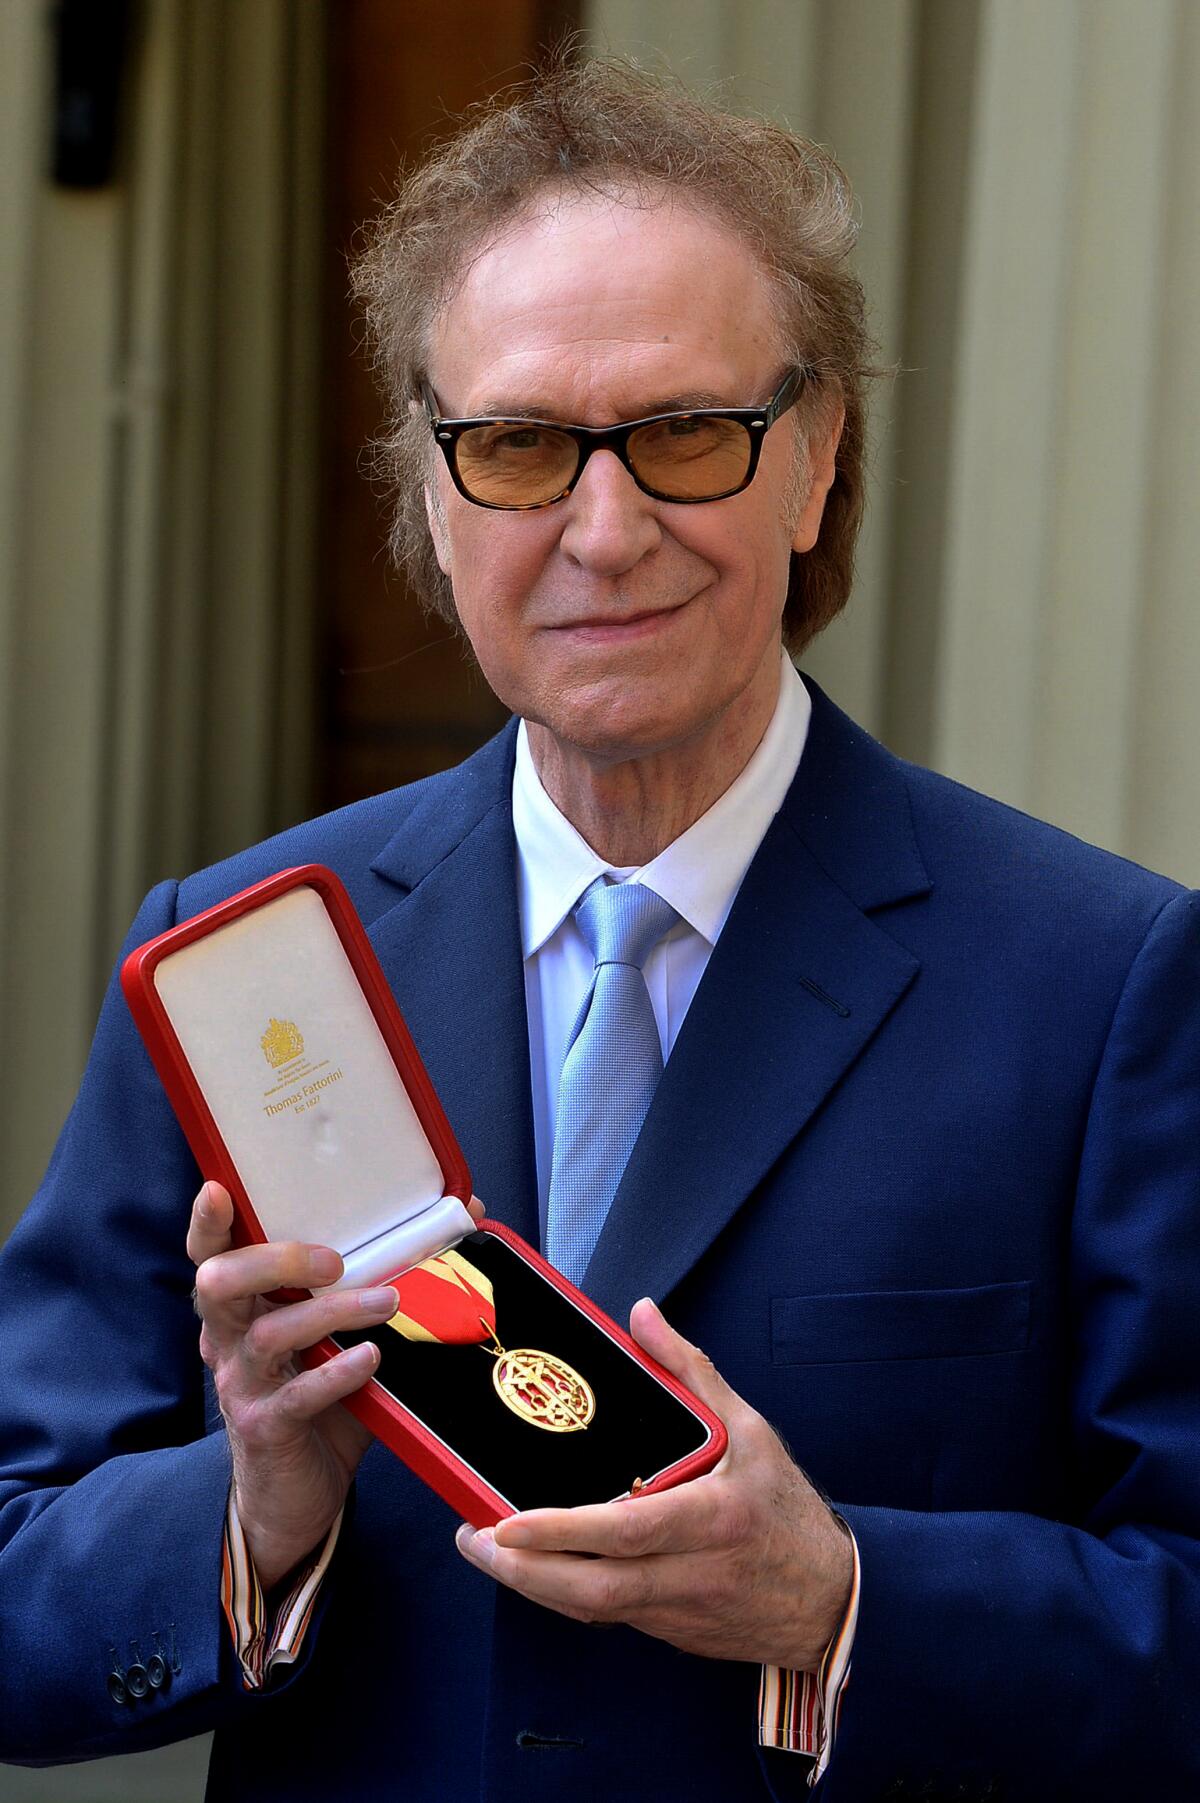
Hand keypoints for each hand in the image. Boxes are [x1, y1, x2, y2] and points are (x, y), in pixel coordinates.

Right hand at [189, 1181, 485, 1589]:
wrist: (296, 1498)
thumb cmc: (323, 1401)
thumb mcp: (345, 1338)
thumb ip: (387, 1278)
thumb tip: (464, 1211)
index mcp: (242, 1310)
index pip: (210, 1256)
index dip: (208, 1223)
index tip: (221, 1189)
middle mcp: (230, 1341)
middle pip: (222, 1284)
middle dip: (277, 1261)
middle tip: (335, 1261)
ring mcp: (244, 1386)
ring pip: (270, 1334)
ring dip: (332, 1312)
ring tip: (386, 1302)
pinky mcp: (268, 1428)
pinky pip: (298, 1396)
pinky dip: (337, 1373)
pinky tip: (371, 1359)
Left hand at [455, 1298, 851, 1670]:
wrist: (833, 1603)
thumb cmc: (788, 1512)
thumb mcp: (751, 1431)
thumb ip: (690, 1370)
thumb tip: (642, 1315)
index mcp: (712, 1520)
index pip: (627, 1531)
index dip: (563, 1531)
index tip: (509, 1522)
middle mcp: (690, 1573)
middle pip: (593, 1586)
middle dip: (524, 1570)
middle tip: (474, 1540)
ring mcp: (675, 1611)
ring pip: (592, 1608)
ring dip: (533, 1586)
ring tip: (486, 1550)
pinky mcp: (668, 1632)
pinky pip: (608, 1615)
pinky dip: (567, 1594)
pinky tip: (535, 1569)